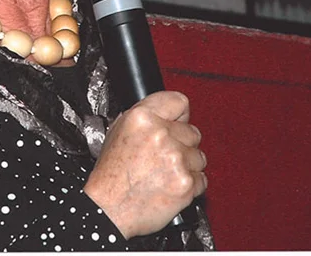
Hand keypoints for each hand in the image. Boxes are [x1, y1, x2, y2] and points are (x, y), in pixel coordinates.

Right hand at [83, 91, 207, 238]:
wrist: (108, 210)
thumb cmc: (111, 176)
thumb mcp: (117, 132)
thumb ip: (144, 118)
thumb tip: (166, 114)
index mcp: (142, 117)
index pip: (179, 102)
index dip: (180, 115)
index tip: (179, 122)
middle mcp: (160, 134)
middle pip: (193, 131)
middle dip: (183, 144)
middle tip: (165, 156)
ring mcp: (175, 159)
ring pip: (199, 156)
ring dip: (188, 165)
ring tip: (166, 174)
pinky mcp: (185, 182)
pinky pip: (201, 179)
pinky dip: (190, 185)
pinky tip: (171, 186)